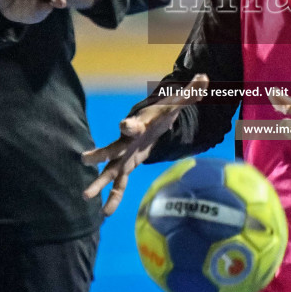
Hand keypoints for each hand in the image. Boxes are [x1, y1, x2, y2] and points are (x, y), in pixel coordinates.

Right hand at [81, 74, 209, 214]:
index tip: (126, 125)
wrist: (149, 122)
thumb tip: (205, 77)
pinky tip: (105, 214)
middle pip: (112, 148)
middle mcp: (126, 141)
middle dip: (100, 154)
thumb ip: (190, 92)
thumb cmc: (161, 112)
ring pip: (110, 171)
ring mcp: (124, 156)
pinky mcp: (126, 167)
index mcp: (138, 124)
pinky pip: (119, 185)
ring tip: (86, 196)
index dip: (130, 125)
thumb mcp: (176, 104)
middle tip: (85, 159)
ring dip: (99, 183)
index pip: (133, 124)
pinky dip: (113, 198)